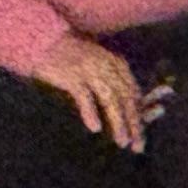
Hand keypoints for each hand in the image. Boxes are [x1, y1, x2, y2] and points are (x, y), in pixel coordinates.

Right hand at [28, 32, 157, 149]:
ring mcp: (90, 70)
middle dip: (134, 123)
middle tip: (137, 145)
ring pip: (110, 99)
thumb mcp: (99, 64)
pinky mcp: (72, 75)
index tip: (141, 134)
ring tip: (122, 141)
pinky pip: (85, 97)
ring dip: (118, 122)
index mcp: (117, 63)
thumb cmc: (73, 56)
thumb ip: (114, 80)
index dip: (140, 115)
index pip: (134, 92)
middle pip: (126, 98)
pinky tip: (95, 128)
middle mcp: (107, 66)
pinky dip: (91, 113)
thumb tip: (129, 103)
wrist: (46, 41)